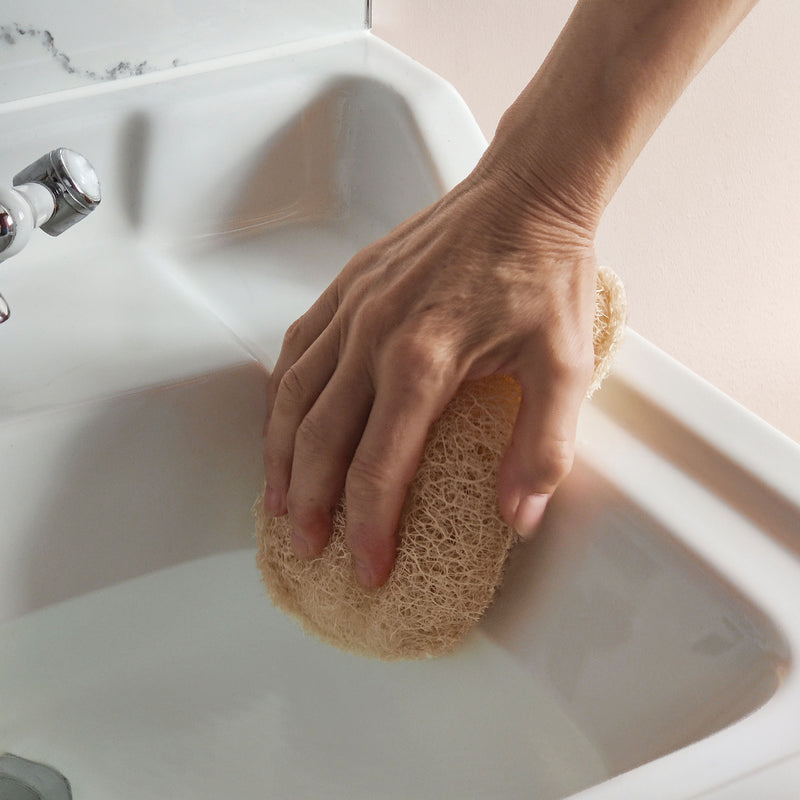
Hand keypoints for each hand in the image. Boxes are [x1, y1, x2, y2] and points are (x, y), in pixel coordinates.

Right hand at [262, 164, 597, 587]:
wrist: (527, 191)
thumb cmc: (545, 273)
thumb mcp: (566, 364)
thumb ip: (543, 445)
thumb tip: (519, 517)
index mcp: (424, 359)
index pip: (379, 465)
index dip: (369, 526)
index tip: (369, 566)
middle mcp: (373, 333)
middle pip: (321, 437)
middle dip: (311, 503)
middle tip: (307, 547)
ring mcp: (353, 305)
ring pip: (294, 394)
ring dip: (281, 456)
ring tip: (279, 501)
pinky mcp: (347, 285)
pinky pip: (297, 347)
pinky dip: (281, 395)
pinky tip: (283, 424)